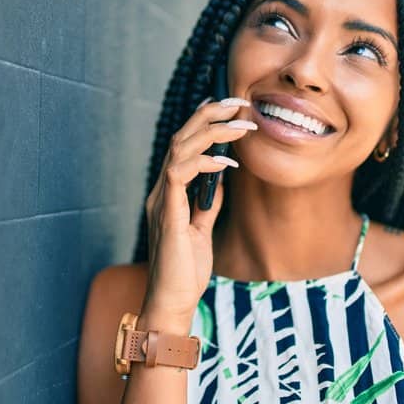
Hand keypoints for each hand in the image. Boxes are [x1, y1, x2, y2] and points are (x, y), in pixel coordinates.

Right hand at [141, 96, 255, 326]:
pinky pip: (180, 173)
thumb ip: (206, 204)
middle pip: (180, 137)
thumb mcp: (201, 231)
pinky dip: (203, 161)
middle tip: (238, 101)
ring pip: (180, 148)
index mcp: (169, 193)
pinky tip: (225, 162)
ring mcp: (162, 201)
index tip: (228, 106)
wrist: (173, 302)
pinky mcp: (168, 214)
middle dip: (210, 114)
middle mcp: (162, 191)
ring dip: (212, 132)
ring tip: (241, 125)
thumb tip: (220, 180)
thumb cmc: (185, 271)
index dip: (203, 121)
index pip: (183, 145)